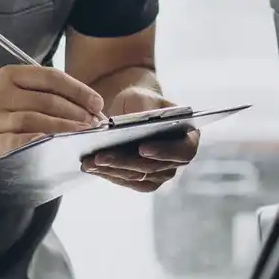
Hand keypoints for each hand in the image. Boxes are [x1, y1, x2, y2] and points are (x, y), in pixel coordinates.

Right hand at [0, 65, 104, 164]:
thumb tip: (93, 107)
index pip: (51, 77)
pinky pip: (17, 140)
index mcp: (9, 75)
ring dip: (63, 128)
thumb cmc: (7, 116)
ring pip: (34, 120)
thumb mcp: (23, 96)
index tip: (98, 104)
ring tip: (82, 135)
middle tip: (94, 124)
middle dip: (76, 112)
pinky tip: (55, 146)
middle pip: (46, 100)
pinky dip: (37, 141)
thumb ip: (52, 95)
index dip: (79, 90)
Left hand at [81, 84, 199, 192]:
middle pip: (154, 167)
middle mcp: (178, 159)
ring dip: (112, 170)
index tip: (142, 148)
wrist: (133, 110)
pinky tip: (91, 167)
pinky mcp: (143, 180)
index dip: (164, 152)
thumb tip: (139, 125)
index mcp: (189, 136)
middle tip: (101, 156)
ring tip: (90, 161)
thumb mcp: (145, 97)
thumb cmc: (143, 101)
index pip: (183, 150)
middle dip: (125, 162)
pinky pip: (127, 181)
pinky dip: (108, 174)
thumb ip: (147, 109)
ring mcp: (161, 173)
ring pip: (138, 177)